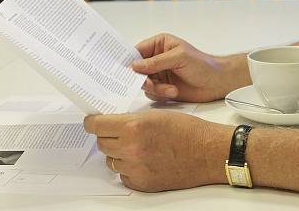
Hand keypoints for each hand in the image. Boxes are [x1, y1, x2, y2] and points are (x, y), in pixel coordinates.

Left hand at [84, 111, 231, 191]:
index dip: (92, 122)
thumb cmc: (188, 130)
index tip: (92, 121)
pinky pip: (123, 175)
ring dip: (119, 153)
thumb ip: (132, 120)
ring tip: (139, 146)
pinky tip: (144, 160)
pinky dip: (129, 168)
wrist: (207, 152)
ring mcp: (135, 168)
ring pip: (111, 160)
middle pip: (101, 143)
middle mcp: (131, 148)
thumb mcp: (157, 115)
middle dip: (108, 136)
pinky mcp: (141, 183)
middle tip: (120, 132)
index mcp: (134, 126)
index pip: (97, 125)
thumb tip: (113, 124)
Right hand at [133, 33, 241, 101]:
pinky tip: (174, 92)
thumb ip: (156, 62)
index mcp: (159, 44)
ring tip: (171, 89)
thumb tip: (134, 65)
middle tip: (150, 83)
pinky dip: (161, 94)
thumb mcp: (179, 58)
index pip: (137, 51)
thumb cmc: (202, 64)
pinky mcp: (162, 88)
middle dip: (143, 78)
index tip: (124, 70)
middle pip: (136, 70)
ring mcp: (159, 74)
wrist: (216, 83)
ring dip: (156, 88)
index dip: (128, 60)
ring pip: (143, 83)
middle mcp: (156, 59)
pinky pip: (151, 93)